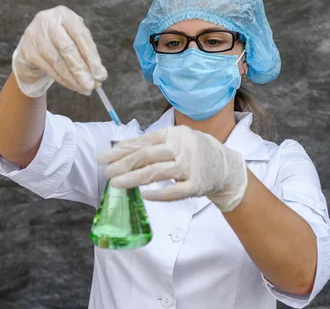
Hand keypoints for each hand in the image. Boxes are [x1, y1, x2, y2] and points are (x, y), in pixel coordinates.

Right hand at [12, 5, 106, 96]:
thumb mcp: (76, 40)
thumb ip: (87, 55)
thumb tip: (99, 76)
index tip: (101, 75)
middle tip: (91, 85)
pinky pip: (48, 69)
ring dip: (72, 79)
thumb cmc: (62, 41)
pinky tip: (72, 86)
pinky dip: (62, 80)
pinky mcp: (27, 51)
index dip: (92, 57)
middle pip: (67, 48)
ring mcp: (35, 35)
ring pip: (57, 62)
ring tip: (84, 89)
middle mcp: (47, 21)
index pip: (81, 36)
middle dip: (81, 70)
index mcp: (64, 15)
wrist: (33, 43)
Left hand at [98, 125, 247, 211]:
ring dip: (134, 178)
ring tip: (116, 183)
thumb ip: (154, 142)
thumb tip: (122, 149)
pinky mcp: (196, 186)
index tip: (103, 158)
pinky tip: (143, 195)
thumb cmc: (195, 151)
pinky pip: (174, 191)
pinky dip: (158, 194)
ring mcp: (190, 167)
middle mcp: (182, 148)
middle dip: (123, 164)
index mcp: (174, 134)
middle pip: (147, 156)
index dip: (121, 150)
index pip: (143, 141)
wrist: (226, 166)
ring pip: (157, 173)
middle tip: (106, 172)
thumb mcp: (177, 138)